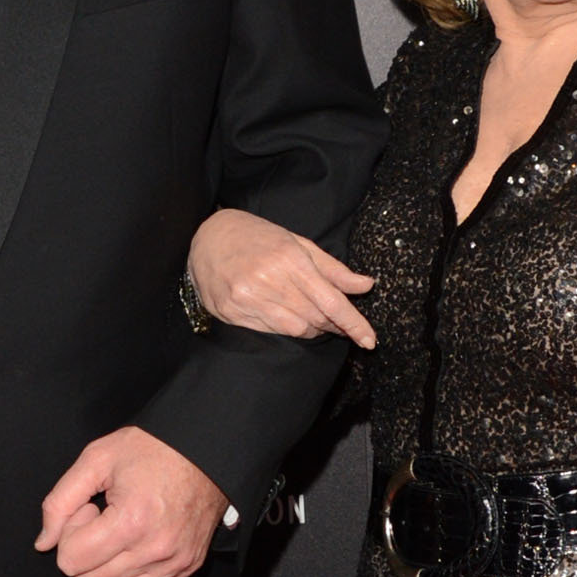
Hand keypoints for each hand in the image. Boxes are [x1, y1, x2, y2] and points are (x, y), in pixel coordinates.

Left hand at [35, 427, 228, 576]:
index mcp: (130, 521)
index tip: (90, 510)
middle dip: (85, 552)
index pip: (71, 560)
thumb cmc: (153, 449)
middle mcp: (154, 549)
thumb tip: (44, 544)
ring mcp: (174, 563)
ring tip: (118, 537)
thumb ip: (59, 502)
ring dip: (104, 571)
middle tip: (103, 520)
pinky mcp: (187, 568)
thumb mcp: (96, 460)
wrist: (206, 450)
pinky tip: (134, 551)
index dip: (71, 533)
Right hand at [186, 209, 376, 349]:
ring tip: (314, 319)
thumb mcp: (298, 243)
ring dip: (313, 328)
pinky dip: (288, 329)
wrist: (207, 239)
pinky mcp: (234, 313)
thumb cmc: (258, 237)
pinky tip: (289, 317)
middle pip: (316, 317)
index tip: (369, 340)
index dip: (353, 323)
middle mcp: (269, 280)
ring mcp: (249, 299)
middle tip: (339, 322)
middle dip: (334, 324)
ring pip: (296, 329)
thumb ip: (333, 269)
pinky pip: (273, 331)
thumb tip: (366, 285)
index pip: (331, 300)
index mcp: (289, 259)